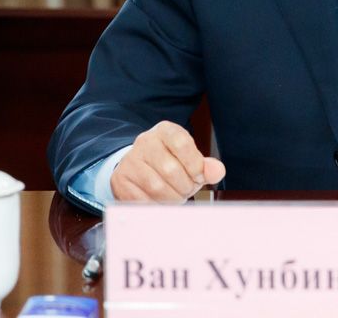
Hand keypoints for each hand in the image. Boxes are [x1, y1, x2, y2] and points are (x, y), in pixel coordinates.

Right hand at [110, 121, 225, 201]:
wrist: (139, 167)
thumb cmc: (170, 163)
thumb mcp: (190, 159)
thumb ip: (206, 166)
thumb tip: (217, 171)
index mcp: (166, 130)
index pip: (182, 143)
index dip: (195, 165)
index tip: (199, 177)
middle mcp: (145, 141)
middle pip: (170, 169)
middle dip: (185, 186)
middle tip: (187, 190)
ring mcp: (130, 161)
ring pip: (156, 187)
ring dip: (172, 198)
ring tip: (176, 196)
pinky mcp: (120, 180)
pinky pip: (142, 200)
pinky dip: (156, 206)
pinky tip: (161, 201)